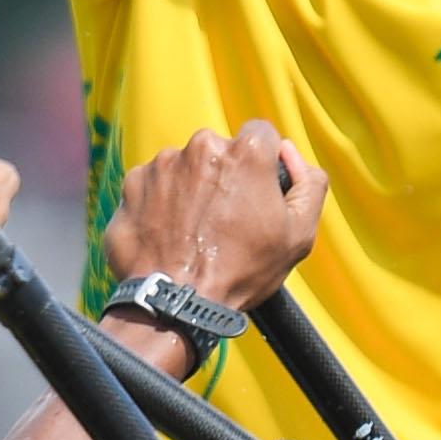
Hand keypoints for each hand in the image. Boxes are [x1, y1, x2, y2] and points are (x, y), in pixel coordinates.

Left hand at [101, 122, 323, 323]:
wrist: (175, 303)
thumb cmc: (241, 271)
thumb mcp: (299, 234)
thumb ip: (309, 184)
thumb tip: (289, 153)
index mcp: (245, 152)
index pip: (261, 135)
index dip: (262, 163)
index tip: (255, 192)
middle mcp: (200, 147)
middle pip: (219, 151)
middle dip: (223, 177)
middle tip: (223, 220)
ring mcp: (161, 164)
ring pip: (183, 167)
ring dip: (189, 190)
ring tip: (192, 232)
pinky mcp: (131, 185)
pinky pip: (151, 186)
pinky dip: (158, 205)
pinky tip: (166, 235)